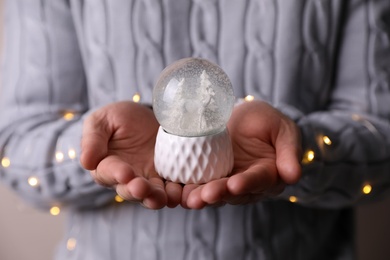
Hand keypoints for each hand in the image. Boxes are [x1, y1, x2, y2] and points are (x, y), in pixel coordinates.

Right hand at [80, 101, 168, 208]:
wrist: (147, 116)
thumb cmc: (118, 118)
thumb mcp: (102, 121)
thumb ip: (93, 139)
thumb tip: (86, 162)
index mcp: (106, 166)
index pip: (108, 173)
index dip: (116, 174)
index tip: (125, 173)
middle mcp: (127, 179)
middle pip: (131, 190)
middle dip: (137, 191)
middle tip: (143, 188)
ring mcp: (149, 180)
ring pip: (152, 195)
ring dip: (158, 198)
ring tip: (165, 196)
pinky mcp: (168, 177)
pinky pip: (173, 189)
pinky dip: (178, 194)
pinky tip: (183, 193)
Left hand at [182, 100, 301, 208]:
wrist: (244, 117)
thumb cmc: (267, 122)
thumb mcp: (282, 130)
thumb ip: (288, 151)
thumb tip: (294, 176)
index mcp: (267, 174)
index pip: (258, 180)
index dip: (247, 183)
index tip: (235, 184)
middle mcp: (246, 183)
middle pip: (232, 192)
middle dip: (219, 194)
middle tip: (205, 196)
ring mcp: (226, 180)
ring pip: (214, 192)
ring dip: (201, 196)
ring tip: (188, 198)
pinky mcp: (209, 175)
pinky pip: (198, 182)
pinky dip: (188, 187)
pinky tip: (176, 190)